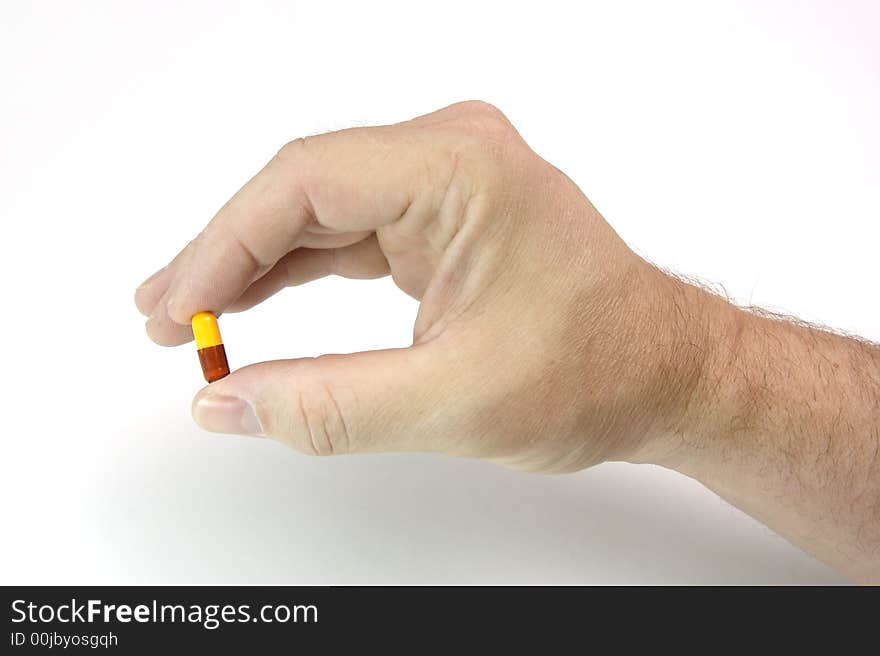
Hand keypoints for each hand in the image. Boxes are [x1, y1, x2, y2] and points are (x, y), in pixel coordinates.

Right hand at [135, 101, 711, 471]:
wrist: (664, 372)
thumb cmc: (598, 371)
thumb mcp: (454, 402)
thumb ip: (328, 406)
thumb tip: (226, 402)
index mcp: (462, 170)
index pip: (305, 185)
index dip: (223, 247)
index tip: (175, 309)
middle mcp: (452, 155)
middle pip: (302, 189)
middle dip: (227, 254)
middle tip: (164, 315)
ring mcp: (449, 179)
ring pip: (319, 209)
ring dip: (254, 261)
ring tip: (190, 313)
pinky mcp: (445, 212)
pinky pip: (350, 229)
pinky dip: (298, 267)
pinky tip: (253, 299)